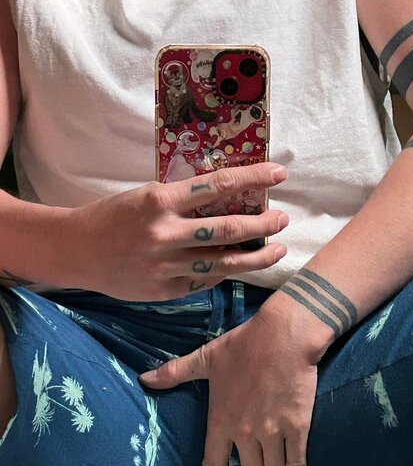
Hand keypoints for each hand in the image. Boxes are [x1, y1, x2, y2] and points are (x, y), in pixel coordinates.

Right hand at [61, 163, 288, 300]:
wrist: (76, 251)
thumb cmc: (112, 216)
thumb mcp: (146, 196)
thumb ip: (182, 201)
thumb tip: (225, 201)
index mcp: (160, 201)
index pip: (219, 185)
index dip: (254, 178)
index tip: (279, 174)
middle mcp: (166, 234)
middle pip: (230, 229)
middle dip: (264, 224)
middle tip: (282, 219)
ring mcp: (166, 267)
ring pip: (224, 263)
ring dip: (257, 257)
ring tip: (277, 250)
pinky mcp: (164, 291)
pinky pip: (204, 280)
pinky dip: (224, 272)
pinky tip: (238, 266)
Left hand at [138, 298, 321, 465]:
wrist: (282, 336)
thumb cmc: (244, 345)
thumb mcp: (206, 357)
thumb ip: (176, 372)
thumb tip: (144, 378)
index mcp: (221, 419)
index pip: (212, 464)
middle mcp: (245, 433)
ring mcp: (271, 432)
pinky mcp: (296, 426)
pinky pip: (296, 462)